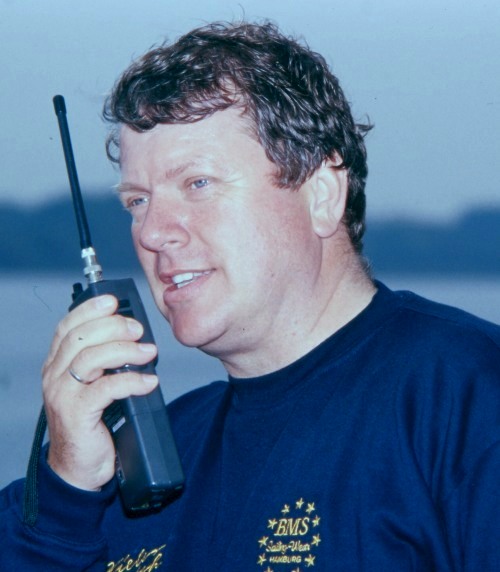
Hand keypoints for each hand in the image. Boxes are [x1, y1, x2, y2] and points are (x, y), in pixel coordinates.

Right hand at [43, 294, 157, 490]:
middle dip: (112, 327)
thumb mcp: (94, 385)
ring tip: (148, 353)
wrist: (78, 469)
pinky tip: (149, 383)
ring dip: (124, 351)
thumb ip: (105, 362)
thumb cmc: (91, 424)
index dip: (89, 310)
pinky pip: (105, 389)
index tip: (113, 301)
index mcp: (57, 365)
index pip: (67, 327)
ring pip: (89, 359)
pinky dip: (131, 382)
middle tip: (138, 329)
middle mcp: (54, 376)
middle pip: (79, 338)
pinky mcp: (76, 414)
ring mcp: (62, 395)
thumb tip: (135, 339)